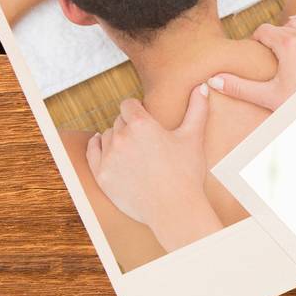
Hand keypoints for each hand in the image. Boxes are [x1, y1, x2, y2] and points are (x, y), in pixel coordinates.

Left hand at [87, 85, 221, 251]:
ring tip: (132, 148)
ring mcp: (108, 156)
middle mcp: (121, 137)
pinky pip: (92, 152)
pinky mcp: (101, 174)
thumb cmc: (186, 173)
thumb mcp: (193, 138)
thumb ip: (197, 109)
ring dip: (116, 138)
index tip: (145, 115)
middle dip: (129, 125)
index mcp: (142, 124)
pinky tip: (101, 144)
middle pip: (119, 121)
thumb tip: (203, 87)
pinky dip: (97, 146)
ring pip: (107, 136)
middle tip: (144, 137)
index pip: (129, 105)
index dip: (138, 109)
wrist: (174, 209)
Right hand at [210, 13, 295, 110]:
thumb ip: (240, 87)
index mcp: (287, 44)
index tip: (257, 51)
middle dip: (273, 38)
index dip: (257, 40)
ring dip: (290, 30)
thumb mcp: (270, 97)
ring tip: (284, 43)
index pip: (263, 31)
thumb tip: (214, 80)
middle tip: (270, 54)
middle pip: (280, 27)